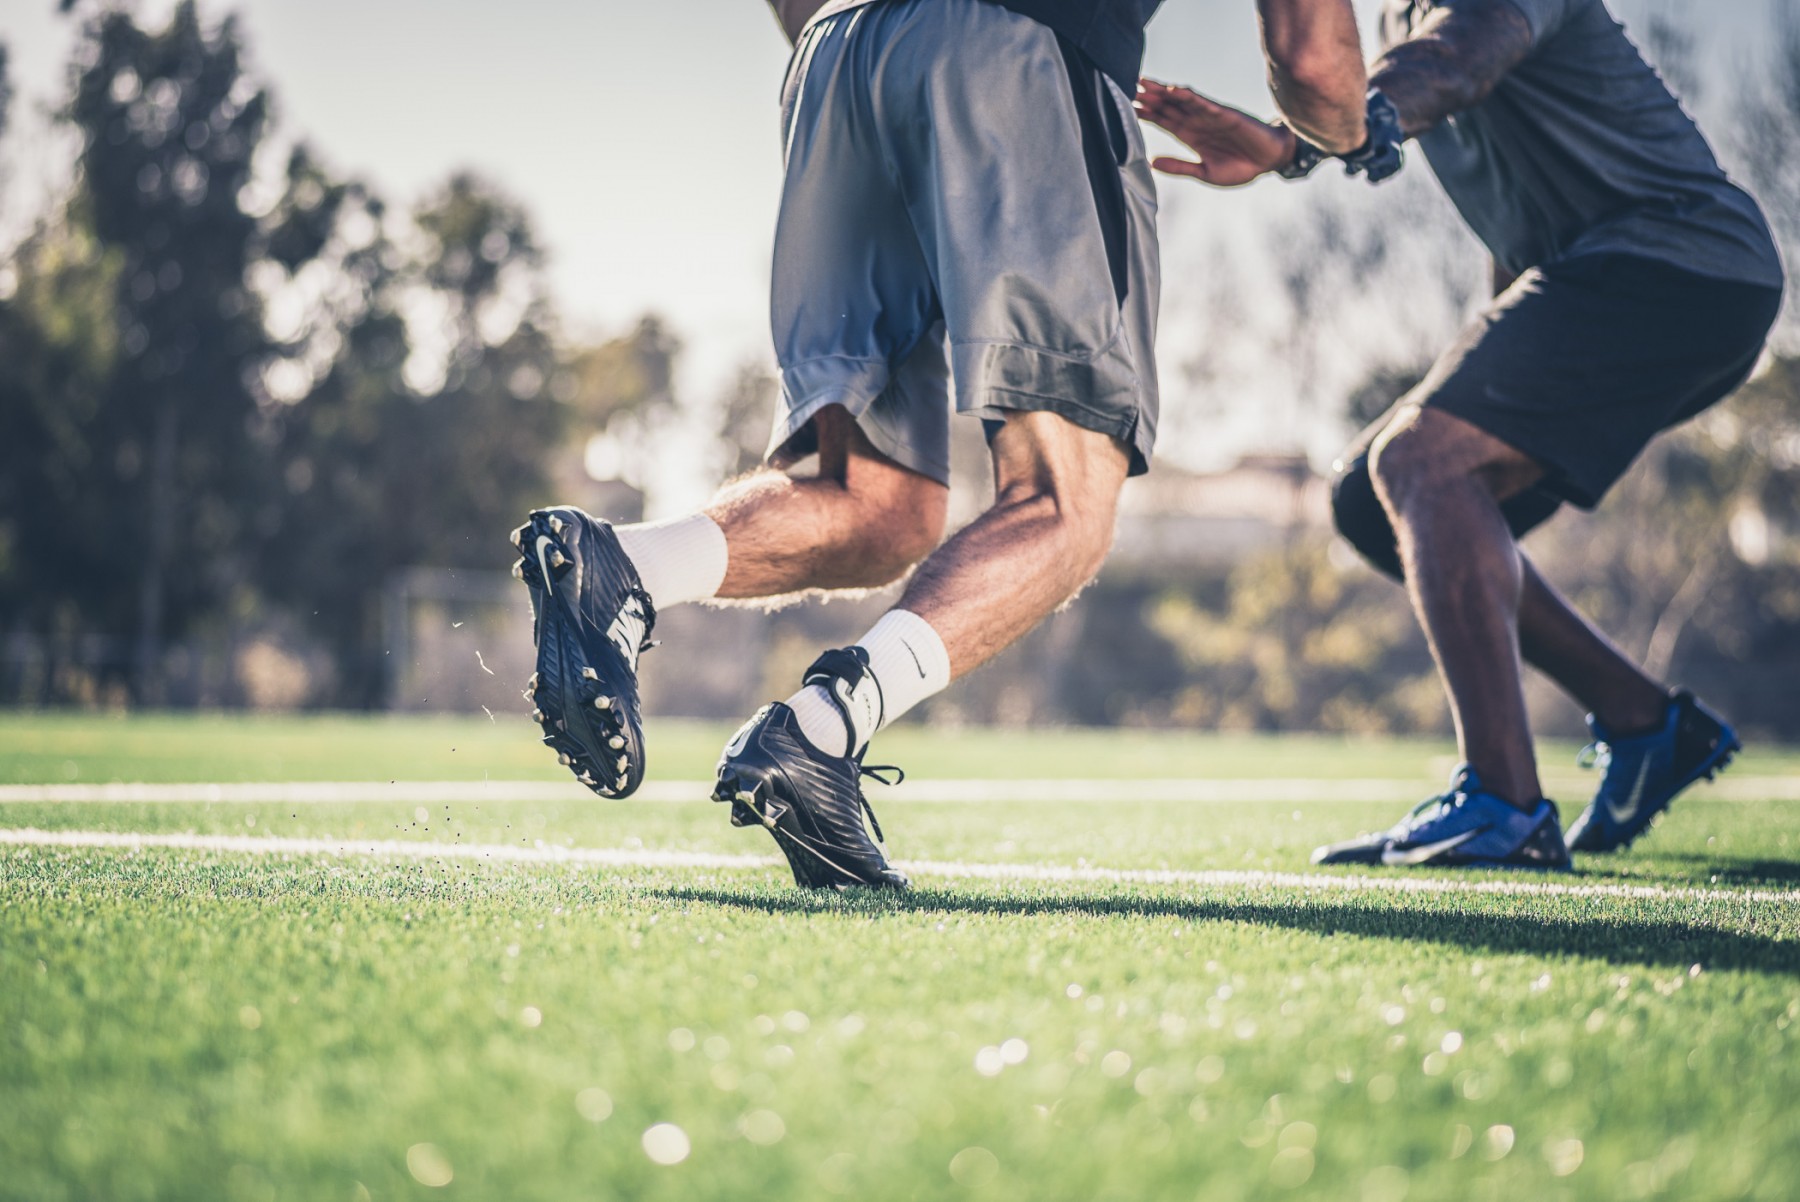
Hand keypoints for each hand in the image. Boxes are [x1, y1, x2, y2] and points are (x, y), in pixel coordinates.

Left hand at [1133, 79, 1297, 186]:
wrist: (1270, 161)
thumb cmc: (1240, 166)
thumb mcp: (1204, 172)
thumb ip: (1179, 167)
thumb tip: (1151, 162)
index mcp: (1191, 136)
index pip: (1164, 121)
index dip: (1147, 114)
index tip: (1129, 107)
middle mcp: (1198, 123)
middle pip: (1169, 107)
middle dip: (1150, 99)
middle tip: (1129, 88)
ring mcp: (1210, 117)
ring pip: (1182, 101)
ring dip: (1163, 93)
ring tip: (1145, 84)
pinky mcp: (1225, 115)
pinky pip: (1204, 104)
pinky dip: (1189, 97)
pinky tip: (1175, 90)